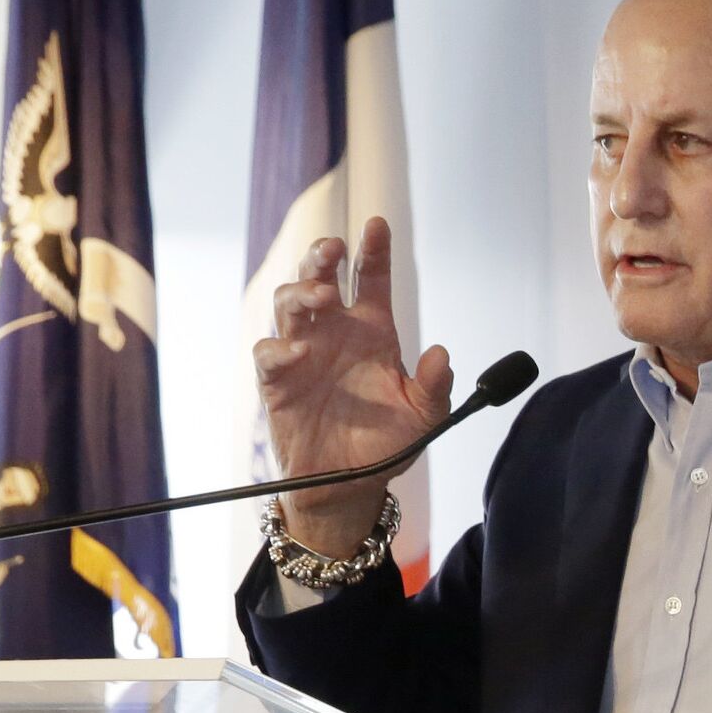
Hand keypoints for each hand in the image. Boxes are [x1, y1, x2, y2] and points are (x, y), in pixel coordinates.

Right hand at [252, 216, 453, 559]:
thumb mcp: (425, 418)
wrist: (352, 486)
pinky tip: (298, 351)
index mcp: (371, 331)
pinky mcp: (279, 382)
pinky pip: (269, 353)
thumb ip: (437, 387)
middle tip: (334, 248)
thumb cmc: (387, 445)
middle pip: (320, 275)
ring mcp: (303, 353)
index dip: (373, 250)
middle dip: (323, 254)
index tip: (378, 225)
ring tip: (324, 295)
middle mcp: (335, 333)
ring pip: (290, 302)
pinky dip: (279, 348)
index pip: (370, 278)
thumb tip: (442, 355)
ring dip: (302, 291)